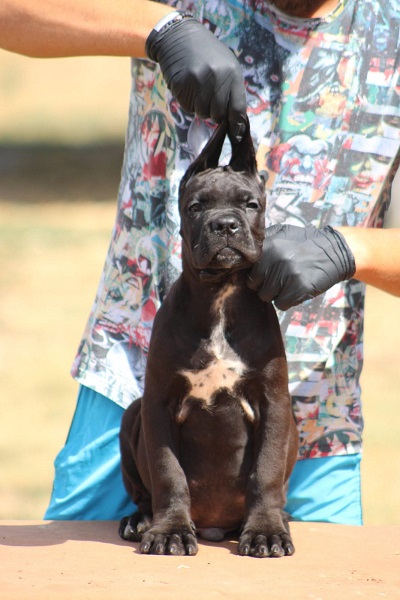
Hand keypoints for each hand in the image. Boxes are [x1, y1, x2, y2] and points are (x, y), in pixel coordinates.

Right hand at [146, 16, 246, 142]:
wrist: (179, 36)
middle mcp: (217, 78)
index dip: (237, 126)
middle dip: (214, 113)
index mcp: (232, 74)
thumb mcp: (226, 66)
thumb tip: (236, 122)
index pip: (237, 109)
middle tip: (209, 101)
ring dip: (200, 107)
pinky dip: (188, 102)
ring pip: (202, 113)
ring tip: (198, 90)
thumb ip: (231, 90)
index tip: (236, 137)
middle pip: (218, 115)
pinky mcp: (182, 85)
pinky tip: (188, 86)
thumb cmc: (207, 55)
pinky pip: (187, 107)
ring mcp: (198, 81)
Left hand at [247, 224, 355, 309]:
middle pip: (253, 285)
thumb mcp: (282, 233)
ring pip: (266, 296)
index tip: (262, 272)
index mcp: (268, 245)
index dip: (254, 272)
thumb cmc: (304, 244)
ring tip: (288, 282)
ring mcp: (286, 274)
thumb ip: (262, 241)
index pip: (245, 268)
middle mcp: (274, 259)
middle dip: (264, 284)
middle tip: (279, 277)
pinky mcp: (298, 288)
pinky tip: (296, 289)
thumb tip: (240, 254)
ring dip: (276, 293)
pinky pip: (281, 304)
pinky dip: (288, 300)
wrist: (335, 251)